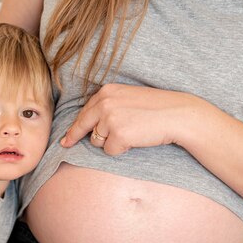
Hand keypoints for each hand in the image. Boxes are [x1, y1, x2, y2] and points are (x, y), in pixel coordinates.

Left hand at [60, 83, 194, 154]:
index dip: (76, 126)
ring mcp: (110, 119)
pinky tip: (135, 140)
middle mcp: (104, 103)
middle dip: (74, 137)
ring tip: (132, 133)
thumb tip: (92, 125)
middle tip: (65, 144)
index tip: (66, 136)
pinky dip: (121, 149)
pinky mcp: (118, 135)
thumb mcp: (128, 98)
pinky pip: (110, 151)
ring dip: (111, 142)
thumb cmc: (156, 108)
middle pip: (83, 125)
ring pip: (97, 140)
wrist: (177, 114)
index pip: (85, 111)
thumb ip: (109, 106)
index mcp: (107, 91)